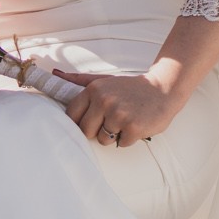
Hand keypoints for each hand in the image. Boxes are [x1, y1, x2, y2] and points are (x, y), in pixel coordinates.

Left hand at [54, 68, 183, 146]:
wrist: (164, 89)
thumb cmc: (130, 88)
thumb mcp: (105, 80)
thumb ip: (79, 80)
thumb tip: (55, 74)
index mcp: (94, 90)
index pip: (72, 116)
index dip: (79, 122)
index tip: (90, 121)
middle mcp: (104, 101)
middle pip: (85, 131)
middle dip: (97, 130)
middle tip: (111, 120)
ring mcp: (118, 115)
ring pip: (103, 139)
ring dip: (113, 135)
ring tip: (125, 120)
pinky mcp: (133, 128)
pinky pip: (121, 144)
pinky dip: (128, 138)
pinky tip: (136, 124)